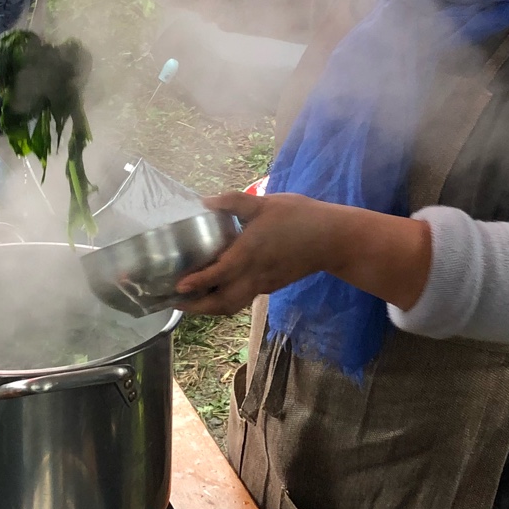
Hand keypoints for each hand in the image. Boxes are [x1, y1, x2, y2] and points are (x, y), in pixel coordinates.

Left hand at [174, 192, 433, 315]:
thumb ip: (233, 202)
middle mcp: (254, 275)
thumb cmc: (300, 217)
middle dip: (196, 307)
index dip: (197, 282)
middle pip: (222, 303)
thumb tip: (204, 201)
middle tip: (174, 301)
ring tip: (190, 299)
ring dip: (209, 307)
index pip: (219, 273)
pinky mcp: (271, 285)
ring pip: (232, 305)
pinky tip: (216, 289)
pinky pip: (243, 298)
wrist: (333, 239)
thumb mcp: (264, 203)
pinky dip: (225, 299)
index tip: (177, 287)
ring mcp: (264, 284)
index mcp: (250, 253)